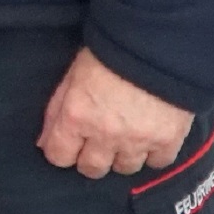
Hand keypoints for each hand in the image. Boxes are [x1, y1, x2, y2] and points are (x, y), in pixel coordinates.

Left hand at [37, 48, 194, 179]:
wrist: (155, 44)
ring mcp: (138, 140)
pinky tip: (150, 139)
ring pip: (125, 169)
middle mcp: (105, 135)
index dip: (62, 152)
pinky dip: (153, 154)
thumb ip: (56, 112)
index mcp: (76, 117)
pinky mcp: (168, 139)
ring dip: (122, 157)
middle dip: (90, 159)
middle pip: (92, 169)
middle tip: (96, 144)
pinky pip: (158, 163)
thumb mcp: (72, 77)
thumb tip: (44, 143)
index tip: (68, 145)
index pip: (59, 156)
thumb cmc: (108, 53)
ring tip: (125, 139)